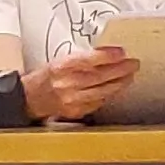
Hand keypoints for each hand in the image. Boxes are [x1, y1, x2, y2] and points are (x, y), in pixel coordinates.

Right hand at [23, 47, 139, 122]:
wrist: (30, 97)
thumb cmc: (48, 76)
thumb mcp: (61, 60)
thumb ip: (82, 59)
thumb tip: (108, 55)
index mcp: (62, 67)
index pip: (89, 60)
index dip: (108, 56)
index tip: (122, 52)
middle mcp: (67, 84)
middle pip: (100, 77)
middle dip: (121, 70)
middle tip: (134, 64)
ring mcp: (71, 100)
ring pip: (102, 92)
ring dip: (119, 83)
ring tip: (129, 76)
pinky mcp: (75, 112)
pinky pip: (97, 103)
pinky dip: (108, 95)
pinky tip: (115, 88)